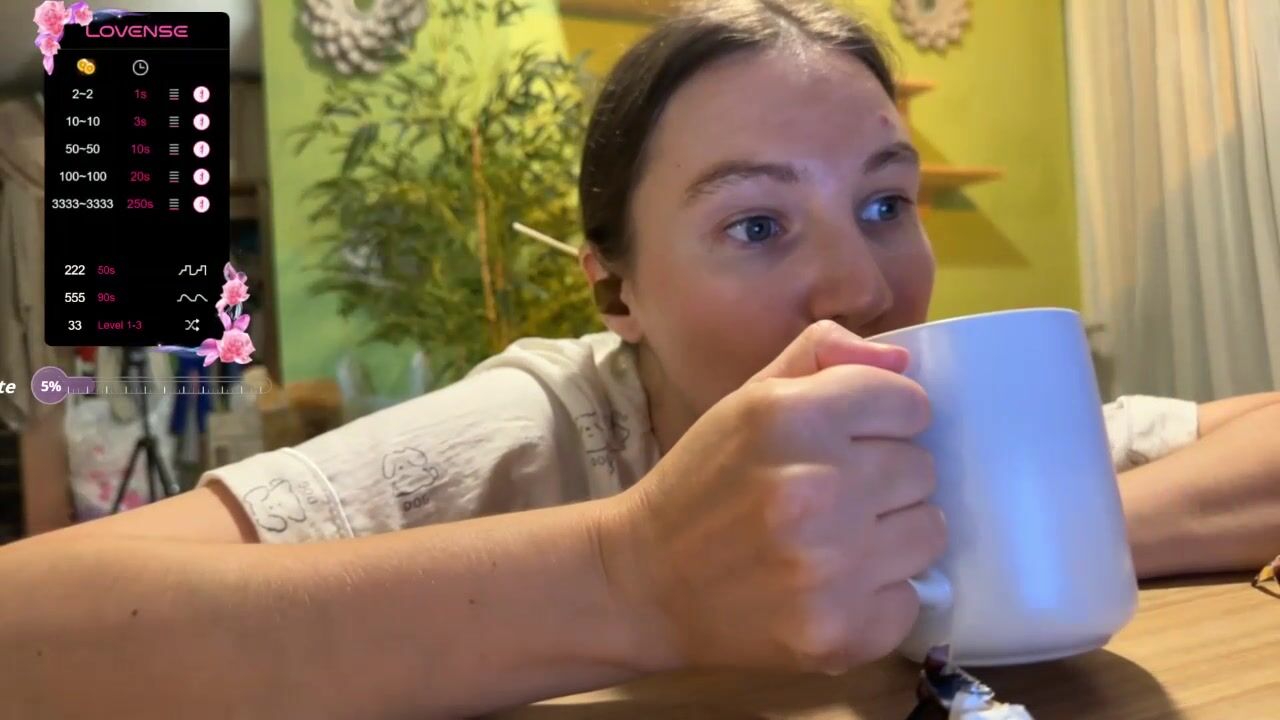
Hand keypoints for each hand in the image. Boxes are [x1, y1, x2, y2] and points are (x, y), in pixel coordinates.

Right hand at [601, 321, 944, 673]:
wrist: (645, 580)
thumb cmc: (704, 481)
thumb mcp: (747, 397)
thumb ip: (821, 355)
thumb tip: (903, 362)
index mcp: (791, 417)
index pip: (908, 404)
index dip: (884, 420)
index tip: (851, 441)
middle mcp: (816, 487)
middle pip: (922, 469)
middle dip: (885, 478)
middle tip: (834, 495)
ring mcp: (830, 566)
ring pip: (928, 531)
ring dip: (890, 535)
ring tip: (837, 540)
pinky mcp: (840, 631)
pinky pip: (912, 600)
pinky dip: (880, 597)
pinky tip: (832, 588)